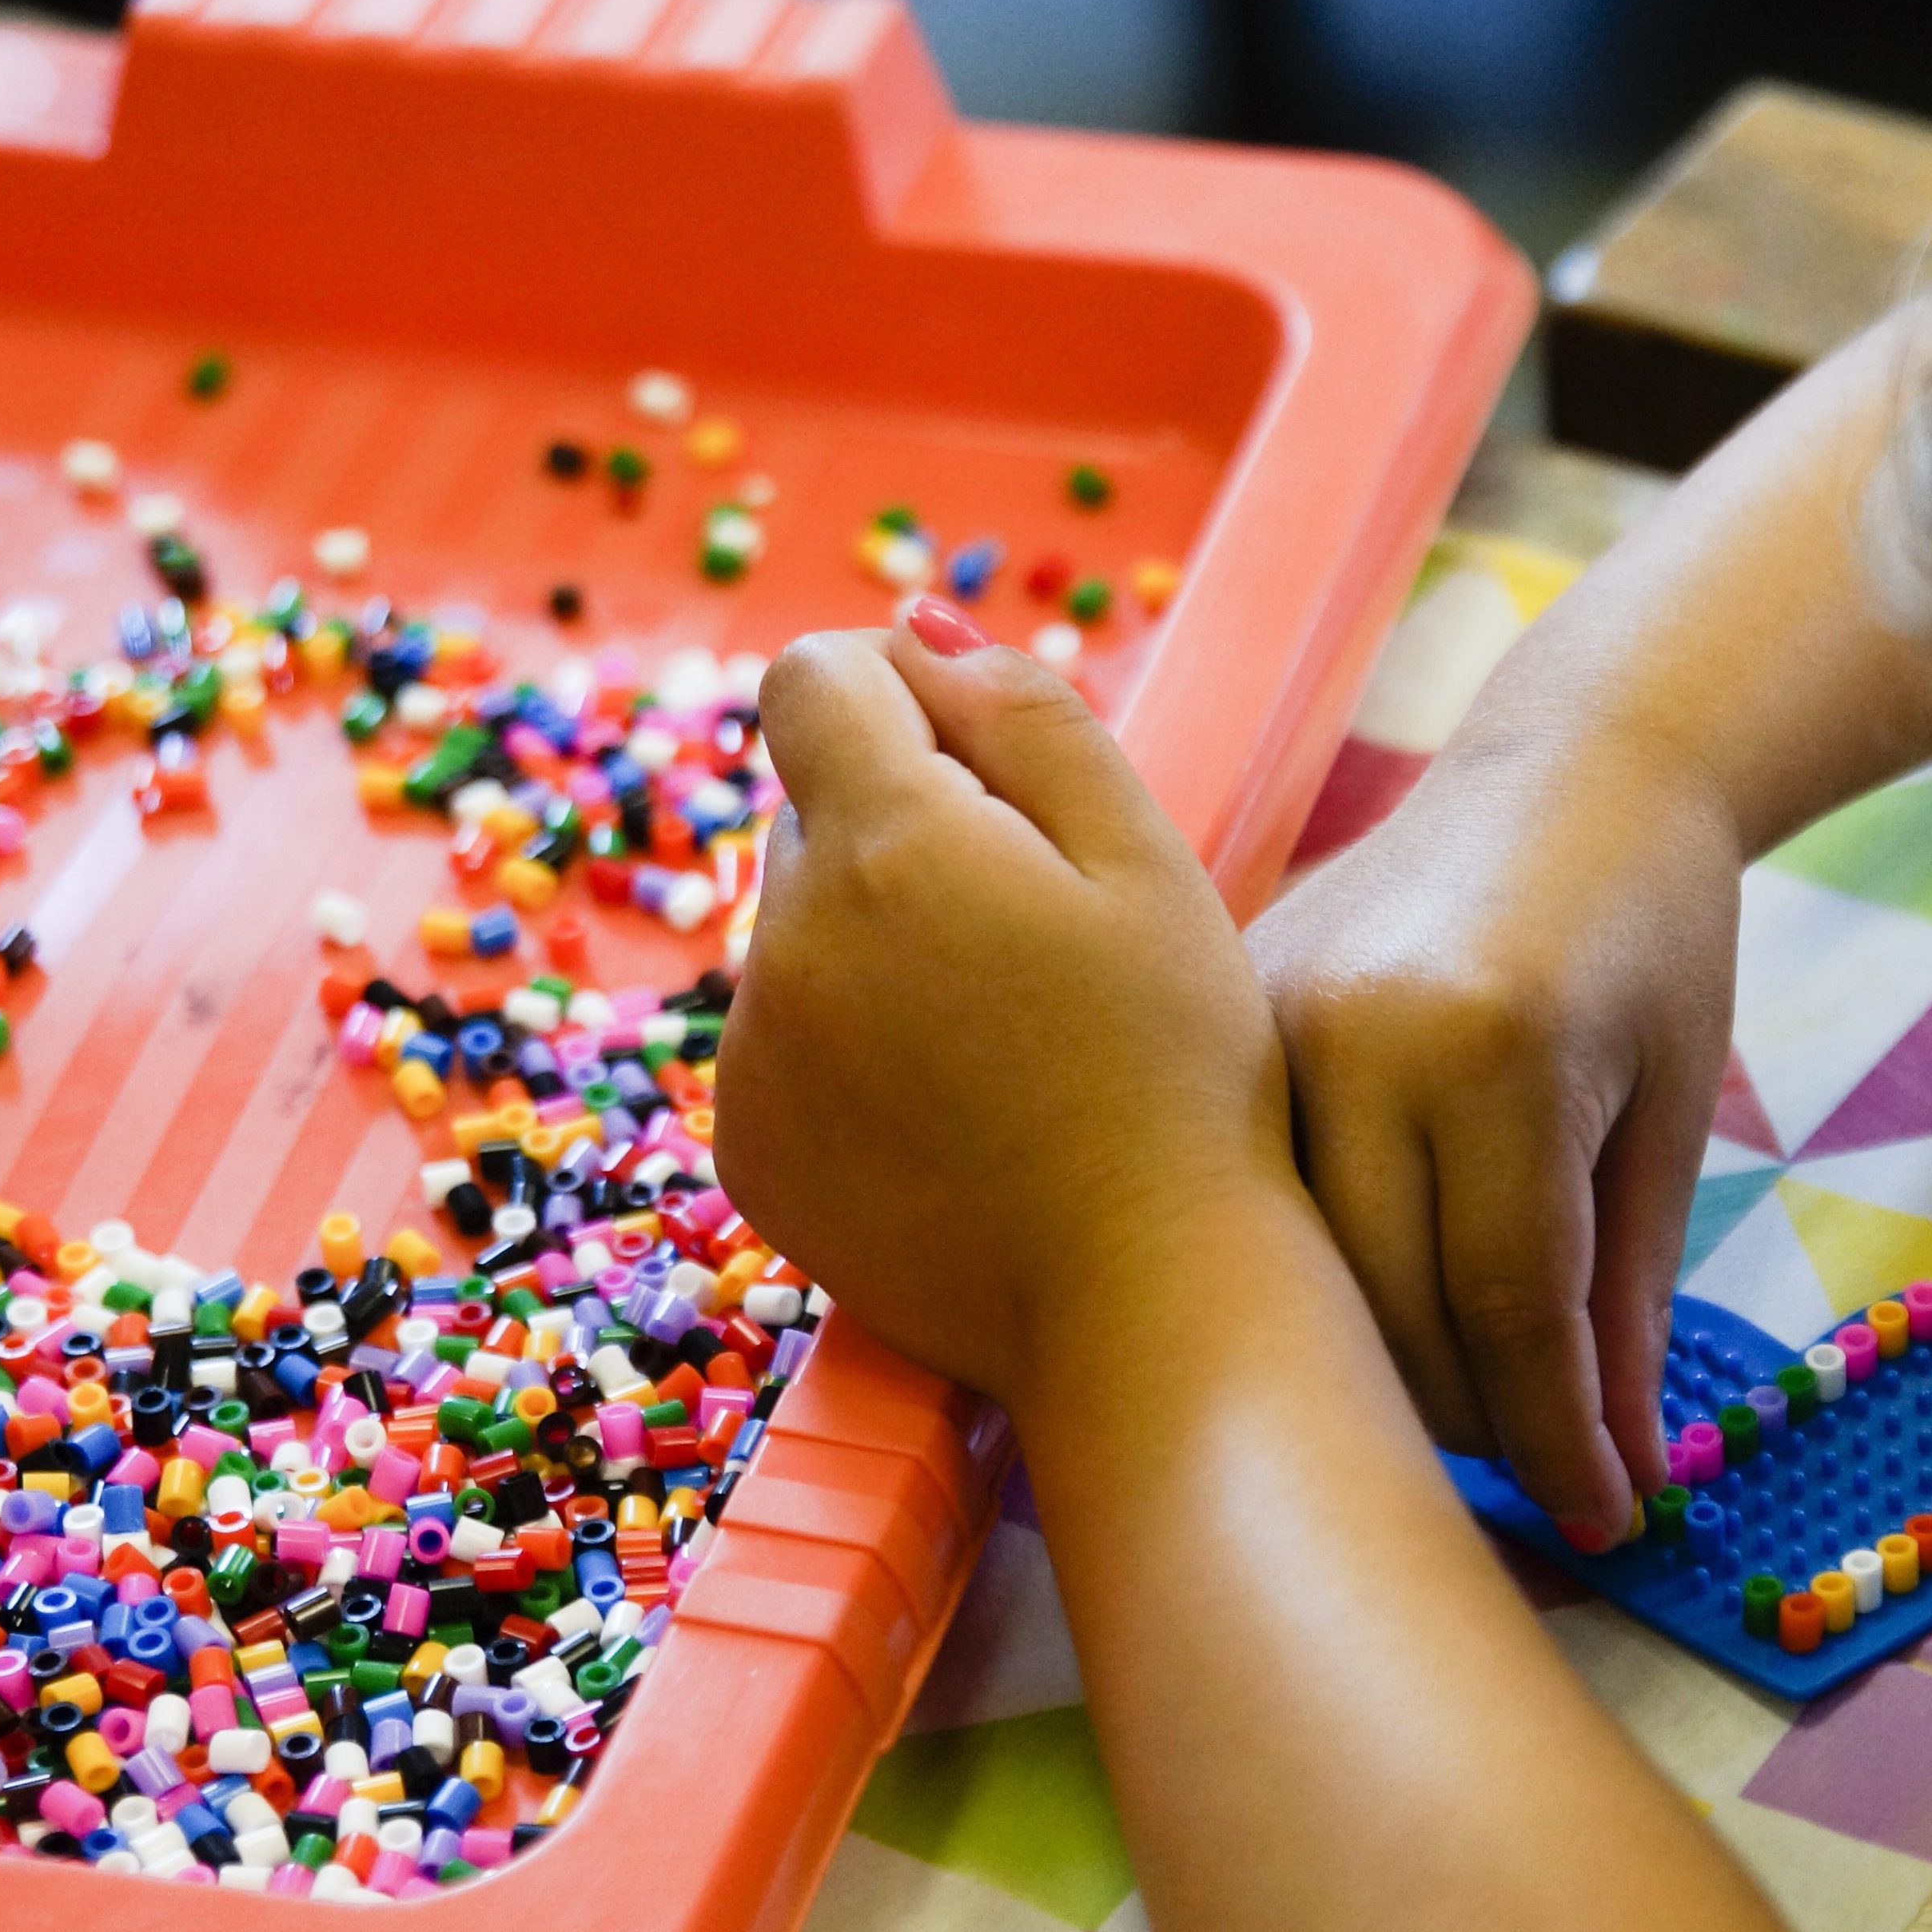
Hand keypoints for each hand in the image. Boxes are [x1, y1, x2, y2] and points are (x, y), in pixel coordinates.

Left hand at [714, 612, 1294, 1406]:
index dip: (899, 688)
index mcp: (887, 846)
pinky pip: (787, 1044)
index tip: (981, 757)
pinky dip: (855, 1052)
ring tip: (1010, 1038)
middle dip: (909, 831)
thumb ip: (1026, 714)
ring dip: (883, 945)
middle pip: (816, 812)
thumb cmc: (1180, 1070)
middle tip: (1041, 933)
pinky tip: (962, 1112)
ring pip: (803, 932)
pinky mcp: (751, 1151)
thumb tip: (918, 630)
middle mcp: (785, 943)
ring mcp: (755, 1057)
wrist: (1149, 1301)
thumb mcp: (1146, 858)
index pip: (814, 679)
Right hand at [1248, 736, 1742, 1535]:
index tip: (1607, 1520)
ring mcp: (1270, 1019)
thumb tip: (1620, 1481)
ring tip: (1470, 1409)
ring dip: (1387, 1364)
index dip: (1558, 1440)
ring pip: (1304, 1273)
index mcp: (1496, 1050)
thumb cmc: (1653, 936)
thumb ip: (1629, 1305)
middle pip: (1387, 1311)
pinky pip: (1257, 1193)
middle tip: (1542, 1479)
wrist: (1575, 763)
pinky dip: (1320, 1271)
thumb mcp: (1671, 1115)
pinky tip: (1379, 1312)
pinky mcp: (1230, 1013)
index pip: (1507, 1311)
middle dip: (1474, 1424)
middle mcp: (1357, 1034)